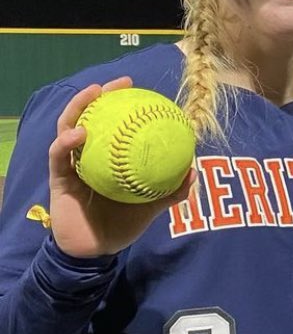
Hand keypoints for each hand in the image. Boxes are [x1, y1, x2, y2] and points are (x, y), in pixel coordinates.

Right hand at [48, 79, 196, 258]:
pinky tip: (79, 133)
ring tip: (93, 94)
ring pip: (68, 128)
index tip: (139, 89)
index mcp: (108, 159)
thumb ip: (170, 190)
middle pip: (89, 118)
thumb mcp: (151, 206)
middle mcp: (88, 157)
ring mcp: (71, 165)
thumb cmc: (122, 225)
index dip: (124, 105)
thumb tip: (194, 170)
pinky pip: (59, 156)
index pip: (114, 125)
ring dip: (78, 108)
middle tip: (118, 83)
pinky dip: (67, 142)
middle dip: (100, 96)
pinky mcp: (58, 178)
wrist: (97, 250)